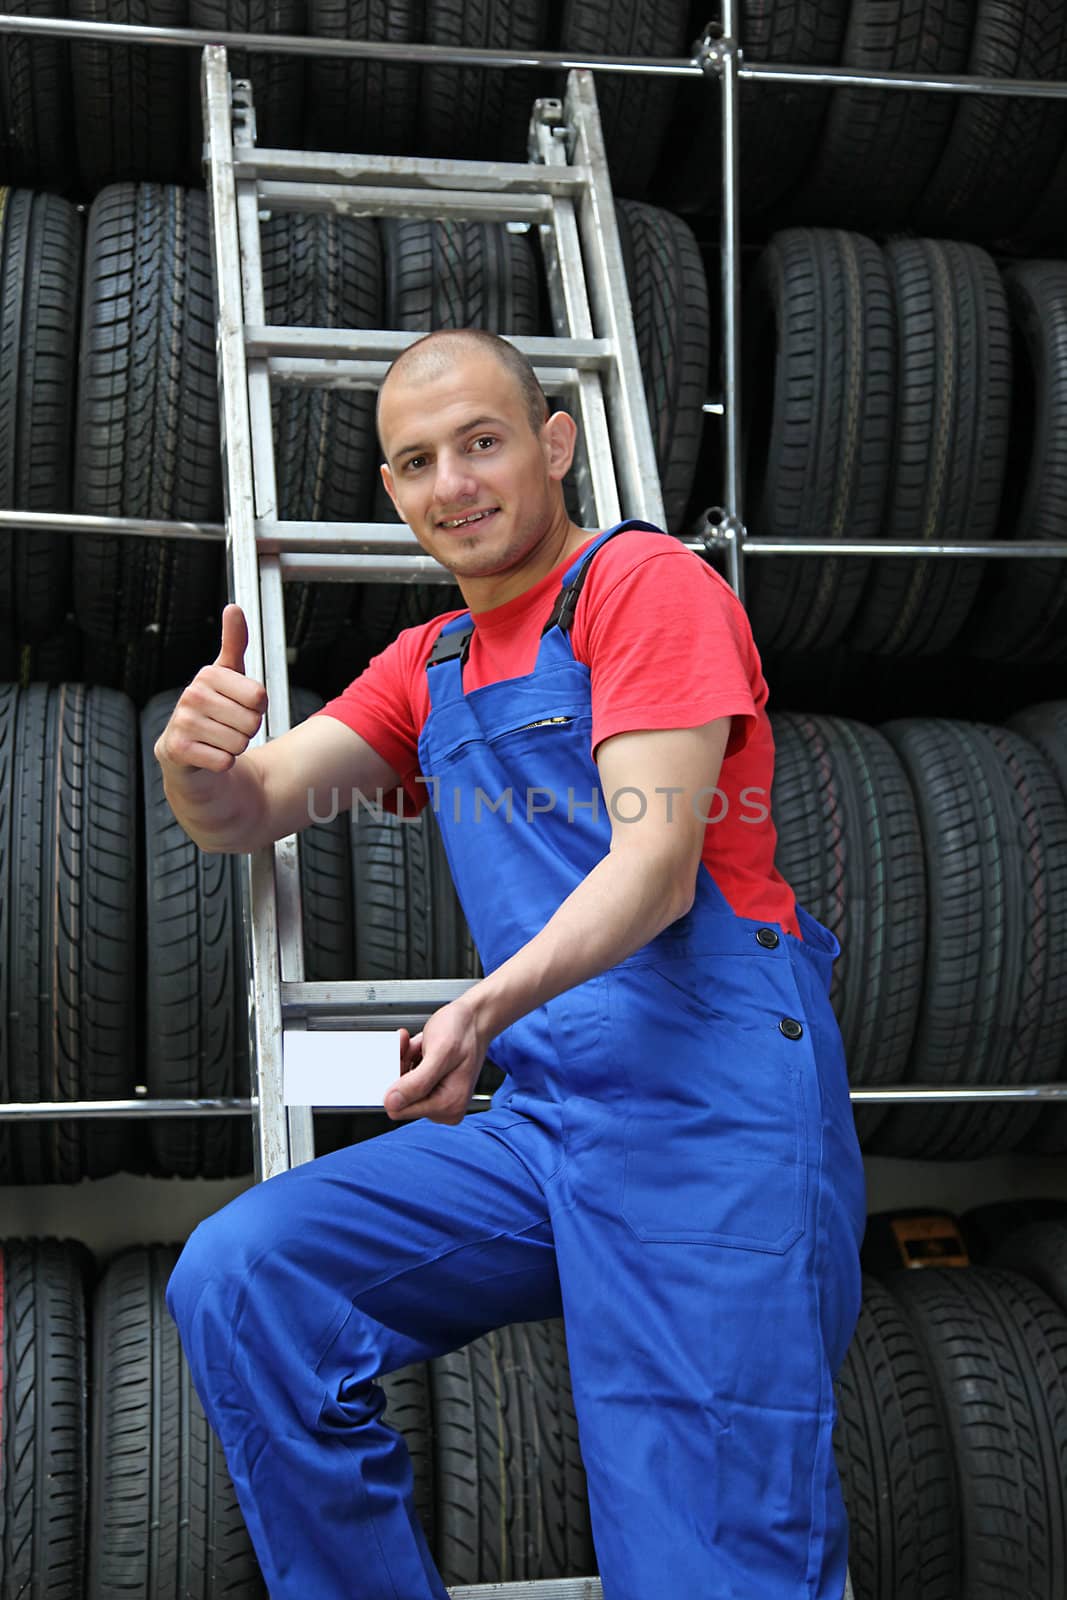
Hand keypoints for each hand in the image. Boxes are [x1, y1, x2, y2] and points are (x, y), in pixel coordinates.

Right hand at [155, 604, 267, 773]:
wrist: (189, 756)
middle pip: (252, 721)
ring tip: (217, 740)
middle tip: (227, 727)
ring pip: (239, 742)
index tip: (239, 706)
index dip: (257, 708)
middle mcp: (191, 695)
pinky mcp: (178, 750)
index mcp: (208, 674)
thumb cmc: (214, 712)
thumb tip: (233, 607)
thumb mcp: (229, 676)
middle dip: (247, 730)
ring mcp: (182, 722)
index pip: (259, 696)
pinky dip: (223, 762)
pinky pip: (224, 760)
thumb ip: (234, 643)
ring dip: (235, 747)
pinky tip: (208, 755)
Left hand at [386, 997, 487, 1125]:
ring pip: (400, 1085)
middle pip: (399, 1097)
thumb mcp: (441, 1052)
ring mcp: (437, 1098)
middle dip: (401, 1068)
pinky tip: (420, 1048)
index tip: (402, 1059)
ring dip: (404, 1060)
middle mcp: (444, 1107)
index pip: (400, 1109)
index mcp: (449, 1104)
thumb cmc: (464, 1031)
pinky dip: (408, 1059)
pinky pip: (406, 1079)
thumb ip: (416, 1082)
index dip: (394, 1082)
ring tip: (421, 1046)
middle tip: (412, 1047)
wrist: (474, 1018)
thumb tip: (391, 1103)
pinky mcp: (432, 1089)